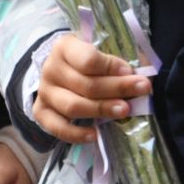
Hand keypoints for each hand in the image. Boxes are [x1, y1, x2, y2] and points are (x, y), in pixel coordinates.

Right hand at [30, 34, 149, 145]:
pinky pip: (57, 127)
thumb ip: (118, 61)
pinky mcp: (42, 111)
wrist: (60, 71)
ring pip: (73, 106)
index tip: (130, 71)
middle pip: (85, 84)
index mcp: (64, 47)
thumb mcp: (99, 50)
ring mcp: (45, 91)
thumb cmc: (86, 60)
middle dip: (116, 88)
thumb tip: (142, 76)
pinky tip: (94, 135)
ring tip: (123, 111)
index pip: (87, 59)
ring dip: (100, 110)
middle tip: (140, 91)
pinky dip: (75, 134)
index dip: (110, 66)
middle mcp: (51, 68)